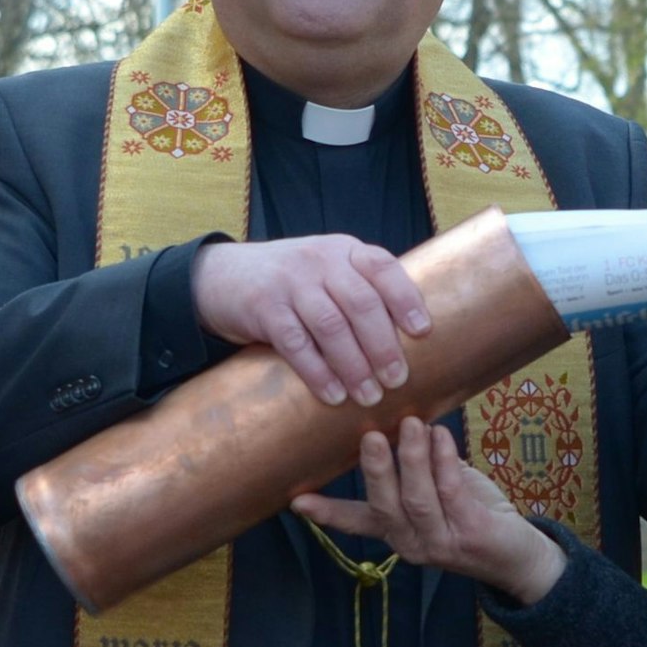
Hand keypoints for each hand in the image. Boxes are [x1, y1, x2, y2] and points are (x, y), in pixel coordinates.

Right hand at [191, 236, 429, 406]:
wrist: (223, 276)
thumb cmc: (293, 283)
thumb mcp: (328, 272)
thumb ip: (362, 292)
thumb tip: (412, 342)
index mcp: (345, 251)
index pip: (383, 267)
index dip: (406, 298)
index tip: (423, 332)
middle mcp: (320, 260)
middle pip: (361, 302)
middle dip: (383, 344)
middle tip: (398, 380)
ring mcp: (290, 282)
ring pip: (330, 325)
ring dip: (354, 365)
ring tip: (370, 395)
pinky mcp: (263, 306)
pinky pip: (295, 343)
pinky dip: (317, 372)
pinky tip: (334, 394)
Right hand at [291, 418, 566, 604]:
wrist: (517, 556)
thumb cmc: (473, 514)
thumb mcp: (437, 492)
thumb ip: (416, 468)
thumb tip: (397, 421)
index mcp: (396, 532)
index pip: (355, 523)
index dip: (327, 512)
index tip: (296, 499)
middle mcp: (410, 542)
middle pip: (384, 507)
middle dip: (376, 470)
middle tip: (369, 435)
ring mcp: (439, 542)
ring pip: (417, 500)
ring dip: (412, 459)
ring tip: (411, 424)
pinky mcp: (470, 534)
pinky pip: (452, 493)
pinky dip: (444, 462)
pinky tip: (442, 436)